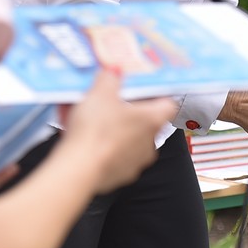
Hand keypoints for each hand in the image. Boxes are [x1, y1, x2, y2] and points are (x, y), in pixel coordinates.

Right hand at [60, 67, 175, 194]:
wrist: (79, 166)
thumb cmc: (96, 131)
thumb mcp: (100, 92)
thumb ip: (109, 78)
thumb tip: (113, 71)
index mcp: (152, 119)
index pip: (168, 104)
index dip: (156, 96)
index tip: (143, 91)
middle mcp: (149, 143)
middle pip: (144, 122)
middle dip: (127, 113)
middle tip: (110, 104)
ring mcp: (136, 162)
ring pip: (128, 140)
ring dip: (115, 131)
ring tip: (92, 122)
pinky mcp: (119, 175)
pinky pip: (114, 157)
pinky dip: (103, 148)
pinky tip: (85, 140)